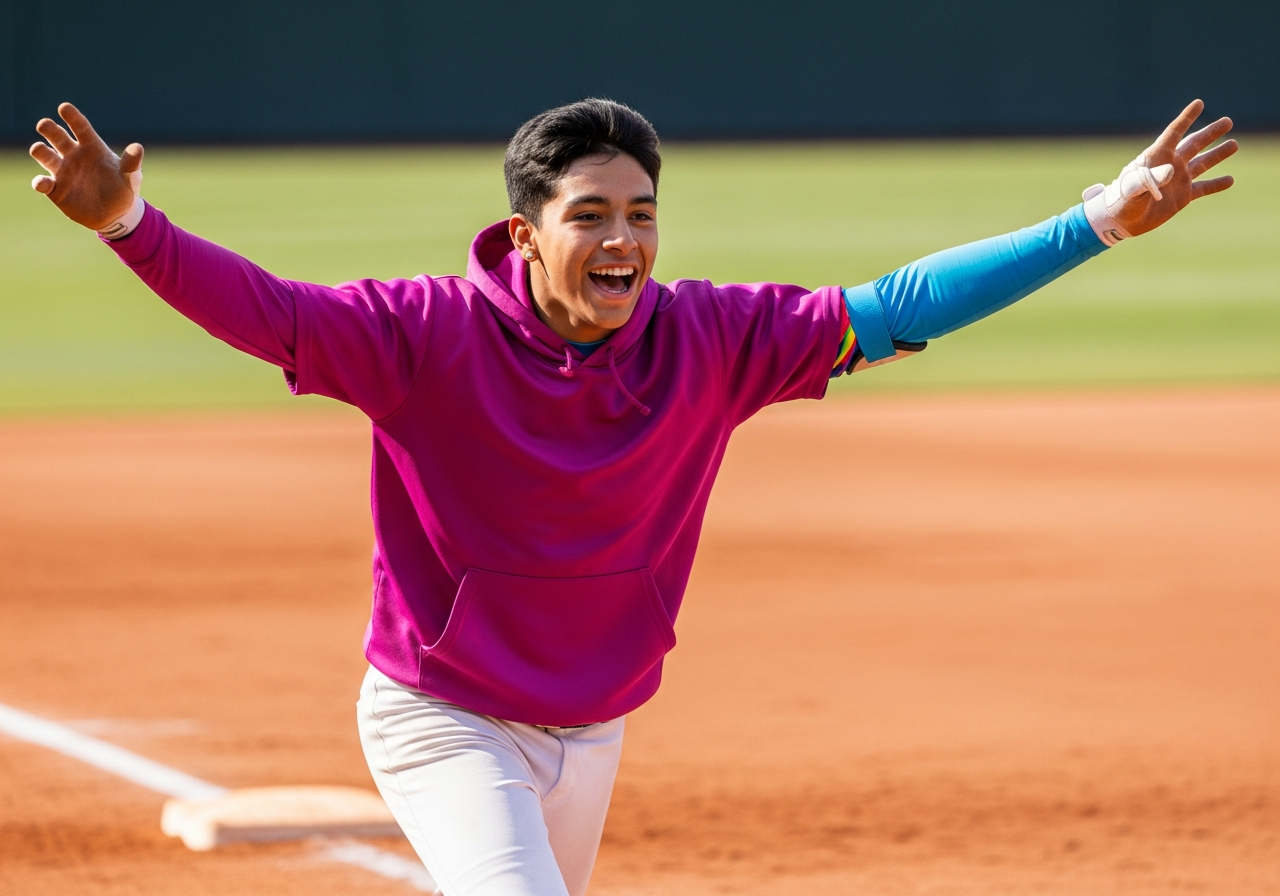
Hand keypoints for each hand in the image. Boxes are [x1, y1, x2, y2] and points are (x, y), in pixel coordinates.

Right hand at [30, 103, 143, 231]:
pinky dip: (40, 182)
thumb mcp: (131, 178)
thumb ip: (131, 163)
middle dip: (49, 129)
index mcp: (92, 147)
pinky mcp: (55, 189)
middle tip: (44, 125)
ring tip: (39, 149)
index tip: (64, 108)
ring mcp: (62, 171)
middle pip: (57, 136)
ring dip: (40, 151)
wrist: (116, 215)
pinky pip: (43, 182)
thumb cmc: (123, 190)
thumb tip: (138, 147)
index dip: (72, 117)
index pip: (80, 127)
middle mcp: (73, 155)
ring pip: (45, 155)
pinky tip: (42, 183)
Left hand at [1084, 99, 1236, 242]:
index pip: (1174, 133)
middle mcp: (1170, 165)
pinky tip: (1230, 180)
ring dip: (1218, 154)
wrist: (1120, 222)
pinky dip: (1216, 184)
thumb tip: (1172, 170)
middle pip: (1194, 144)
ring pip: (1203, 163)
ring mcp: (1178, 180)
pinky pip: (1204, 188)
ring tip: (1234, 144)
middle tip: (1228, 121)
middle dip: (1211, 133)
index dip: (1186, 118)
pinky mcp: (1183, 197)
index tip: (1198, 103)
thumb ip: (1149, 179)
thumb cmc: (1120, 202)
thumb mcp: (1131, 189)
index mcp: (1156, 157)